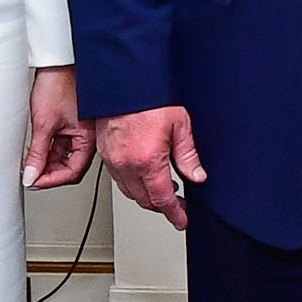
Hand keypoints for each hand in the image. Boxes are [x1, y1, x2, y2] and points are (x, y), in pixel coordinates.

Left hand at [23, 67, 91, 188]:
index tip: (34, 181)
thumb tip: (31, 174)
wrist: (59, 62)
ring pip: (63, 157)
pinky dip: (48, 150)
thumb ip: (37, 154)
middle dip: (49, 173)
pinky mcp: (70, 125)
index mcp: (88, 140)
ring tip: (30, 161)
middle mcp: (86, 138)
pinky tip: (35, 150)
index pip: (72, 171)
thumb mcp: (43, 124)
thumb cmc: (59, 84)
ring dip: (47, 162)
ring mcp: (78, 132)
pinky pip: (60, 145)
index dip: (52, 180)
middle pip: (69, 167)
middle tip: (30, 174)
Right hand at [99, 105, 203, 228]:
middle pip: (145, 200)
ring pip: (130, 192)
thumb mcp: (180, 125)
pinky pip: (118, 179)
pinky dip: (133, 184)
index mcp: (146, 160)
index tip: (181, 220)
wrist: (123, 82)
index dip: (174, 214)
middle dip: (162, 207)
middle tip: (177, 207)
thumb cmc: (148, 97)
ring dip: (147, 196)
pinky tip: (144, 176)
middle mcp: (126, 164)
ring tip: (163, 191)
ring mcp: (112, 160)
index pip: (162, 199)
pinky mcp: (104, 152)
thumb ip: (188, 155)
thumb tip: (197, 176)